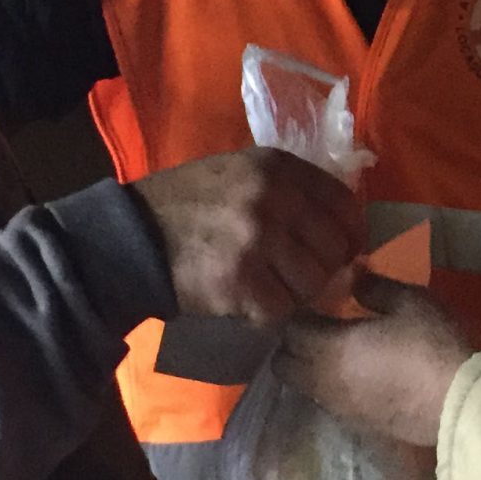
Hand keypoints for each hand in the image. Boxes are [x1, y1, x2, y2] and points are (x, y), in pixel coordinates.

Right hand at [131, 149, 365, 323]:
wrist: (130, 238)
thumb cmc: (188, 205)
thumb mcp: (240, 173)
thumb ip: (290, 190)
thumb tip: (343, 227)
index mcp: (277, 166)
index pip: (344, 204)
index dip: (350, 234)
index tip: (343, 251)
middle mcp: (273, 196)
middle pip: (335, 248)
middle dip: (322, 269)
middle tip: (298, 277)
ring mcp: (258, 239)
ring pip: (313, 283)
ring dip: (295, 294)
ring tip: (268, 288)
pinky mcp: (241, 280)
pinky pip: (281, 309)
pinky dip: (267, 313)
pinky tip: (246, 302)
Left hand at [279, 275, 478, 449]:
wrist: (463, 404)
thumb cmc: (434, 344)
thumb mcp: (410, 301)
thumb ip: (373, 287)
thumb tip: (352, 278)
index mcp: (330, 347)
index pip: (290, 330)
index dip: (299, 314)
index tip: (318, 304)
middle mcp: (325, 382)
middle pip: (283, 367)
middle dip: (293, 346)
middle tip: (320, 329)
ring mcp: (341, 409)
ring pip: (305, 389)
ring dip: (311, 370)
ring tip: (339, 354)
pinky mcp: (361, 426)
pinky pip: (331, 404)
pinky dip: (333, 389)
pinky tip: (361, 378)